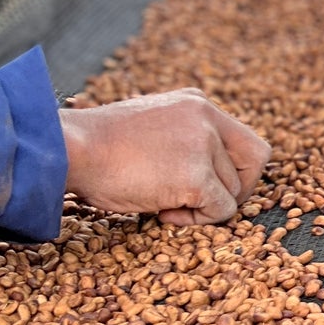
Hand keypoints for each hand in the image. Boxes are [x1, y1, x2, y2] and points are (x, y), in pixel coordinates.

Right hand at [59, 88, 270, 225]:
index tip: (211, 184)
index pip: (247, 140)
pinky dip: (198, 221)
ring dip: (203, 206)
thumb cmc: (100, 147)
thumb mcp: (153, 126)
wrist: (71, 150)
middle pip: (253, 164)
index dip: (237, 170)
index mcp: (198, 104)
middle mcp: (207, 118)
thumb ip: (186, 137)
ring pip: (234, 191)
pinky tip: (164, 212)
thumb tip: (211, 171)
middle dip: (234, 189)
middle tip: (200, 202)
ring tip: (163, 202)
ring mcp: (204, 146)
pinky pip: (220, 210)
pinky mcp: (197, 176)